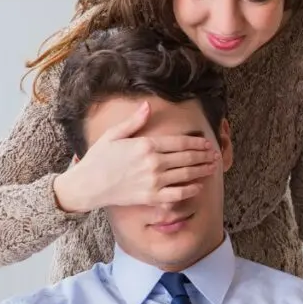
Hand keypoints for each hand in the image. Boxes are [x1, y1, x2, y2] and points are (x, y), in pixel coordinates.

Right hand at [53, 100, 219, 212]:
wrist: (87, 185)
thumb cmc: (98, 159)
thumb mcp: (114, 135)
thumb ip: (134, 121)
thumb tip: (148, 106)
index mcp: (146, 145)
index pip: (180, 142)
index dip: (197, 143)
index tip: (206, 143)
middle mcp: (153, 162)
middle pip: (187, 158)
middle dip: (204, 155)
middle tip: (215, 154)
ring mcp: (153, 181)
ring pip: (186, 174)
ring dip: (202, 170)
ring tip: (213, 167)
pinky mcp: (151, 197)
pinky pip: (177, 194)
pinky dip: (191, 190)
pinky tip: (199, 186)